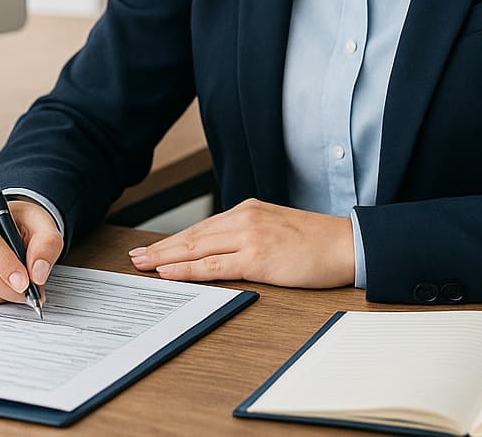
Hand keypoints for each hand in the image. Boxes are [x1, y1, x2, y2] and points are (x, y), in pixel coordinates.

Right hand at [0, 193, 62, 306]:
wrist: (9, 226)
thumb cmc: (22, 222)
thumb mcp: (43, 225)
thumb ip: (47, 244)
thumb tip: (38, 273)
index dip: (2, 262)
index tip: (24, 281)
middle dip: (4, 285)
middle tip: (29, 292)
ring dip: (0, 293)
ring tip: (21, 288)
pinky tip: (6, 287)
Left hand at [127, 198, 354, 287]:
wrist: (346, 243)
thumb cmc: (316, 241)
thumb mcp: (275, 228)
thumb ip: (248, 234)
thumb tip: (221, 252)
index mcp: (248, 211)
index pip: (202, 228)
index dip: (174, 240)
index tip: (152, 249)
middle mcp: (244, 219)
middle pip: (192, 236)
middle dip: (161, 248)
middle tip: (135, 257)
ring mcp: (249, 237)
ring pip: (197, 249)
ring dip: (166, 258)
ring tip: (143, 264)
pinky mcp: (257, 257)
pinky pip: (214, 265)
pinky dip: (188, 269)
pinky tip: (169, 272)